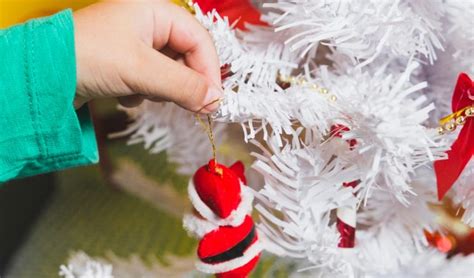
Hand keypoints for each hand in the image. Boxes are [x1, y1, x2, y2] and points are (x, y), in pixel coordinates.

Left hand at [73, 0, 221, 112]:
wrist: (40, 74)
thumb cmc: (87, 57)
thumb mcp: (141, 70)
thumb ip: (183, 85)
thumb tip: (215, 101)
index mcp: (155, 11)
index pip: (198, 40)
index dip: (209, 70)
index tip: (213, 101)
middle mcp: (148, 23)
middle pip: (187, 56)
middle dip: (185, 83)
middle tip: (188, 107)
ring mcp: (136, 44)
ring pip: (170, 71)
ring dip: (162, 89)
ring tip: (142, 94)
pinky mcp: (126, 63)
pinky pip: (152, 80)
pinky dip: (145, 92)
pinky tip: (126, 95)